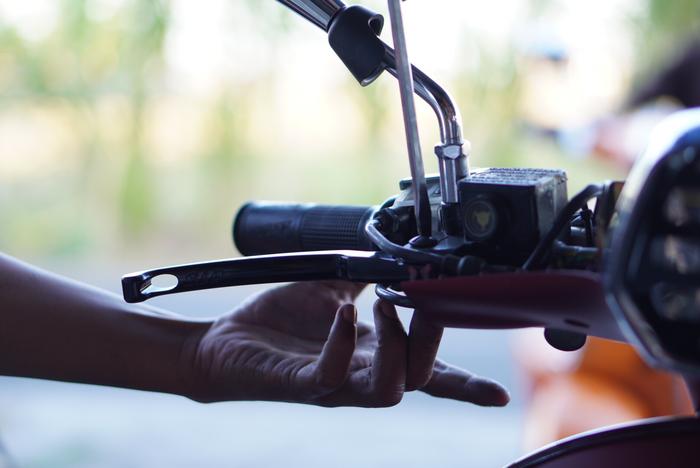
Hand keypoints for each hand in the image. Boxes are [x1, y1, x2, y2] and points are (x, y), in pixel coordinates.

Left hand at [183, 281, 508, 406]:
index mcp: (373, 352)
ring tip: (386, 305)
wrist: (225, 340)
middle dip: (432, 340)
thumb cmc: (278, 319)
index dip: (465, 386)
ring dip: (397, 346)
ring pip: (387, 389)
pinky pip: (332, 375)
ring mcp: (333, 384)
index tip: (499, 394)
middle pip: (420, 379)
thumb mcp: (331, 287)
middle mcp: (360, 374)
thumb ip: (365, 273)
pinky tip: (343, 311)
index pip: (428, 373)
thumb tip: (395, 247)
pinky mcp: (301, 384)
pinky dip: (343, 341)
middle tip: (424, 301)